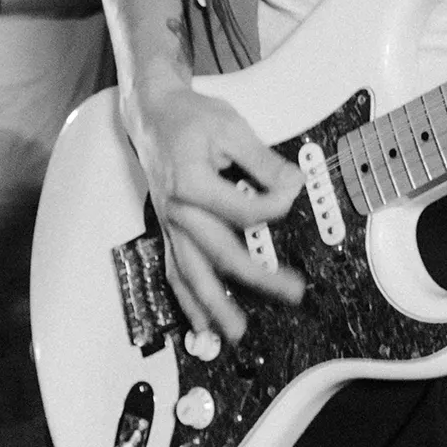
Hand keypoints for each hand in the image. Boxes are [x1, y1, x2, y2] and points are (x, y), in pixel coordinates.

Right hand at [126, 81, 304, 342]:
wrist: (154, 115)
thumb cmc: (190, 118)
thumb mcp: (231, 128)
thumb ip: (263, 161)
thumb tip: (293, 183)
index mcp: (192, 183)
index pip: (245, 210)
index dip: (277, 202)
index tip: (293, 186)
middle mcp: (178, 210)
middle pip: (221, 253)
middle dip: (258, 278)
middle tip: (290, 292)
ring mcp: (171, 224)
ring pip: (192, 273)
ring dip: (214, 305)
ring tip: (235, 332)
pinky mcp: (169, 229)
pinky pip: (174, 270)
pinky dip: (186, 299)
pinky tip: (199, 321)